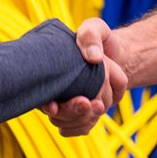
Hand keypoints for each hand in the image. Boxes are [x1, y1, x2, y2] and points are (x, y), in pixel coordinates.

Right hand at [42, 18, 126, 136]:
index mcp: (50, 72)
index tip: (54, 106)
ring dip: (84, 118)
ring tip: (99, 105)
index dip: (45, 104)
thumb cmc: (99, 40)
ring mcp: (65, 104)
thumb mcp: (95, 28)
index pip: (41, 94)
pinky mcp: (78, 115)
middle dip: (72, 112)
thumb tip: (92, 58)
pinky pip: (78, 129)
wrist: (115, 55)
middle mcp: (53, 90)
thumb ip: (90, 36)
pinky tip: (98, 109)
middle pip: (55, 114)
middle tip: (91, 103)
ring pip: (68, 124)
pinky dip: (88, 123)